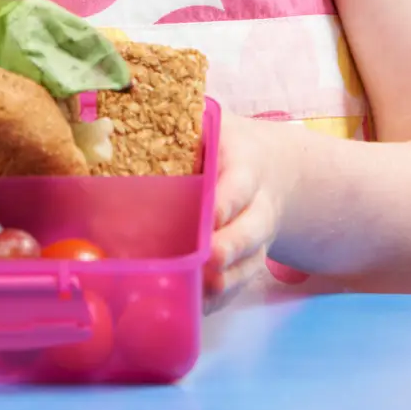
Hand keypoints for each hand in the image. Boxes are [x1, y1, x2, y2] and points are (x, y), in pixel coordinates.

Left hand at [204, 113, 292, 312]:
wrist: (275, 169)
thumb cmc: (226, 145)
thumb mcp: (214, 125)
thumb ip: (185, 119)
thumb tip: (135, 102)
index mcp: (244, 168)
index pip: (238, 186)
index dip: (227, 202)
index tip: (212, 215)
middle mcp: (257, 207)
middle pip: (250, 232)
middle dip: (231, 248)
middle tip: (210, 261)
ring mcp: (255, 239)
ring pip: (248, 265)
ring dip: (226, 282)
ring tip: (200, 293)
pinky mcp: (248, 262)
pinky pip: (238, 284)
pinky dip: (219, 299)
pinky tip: (194, 307)